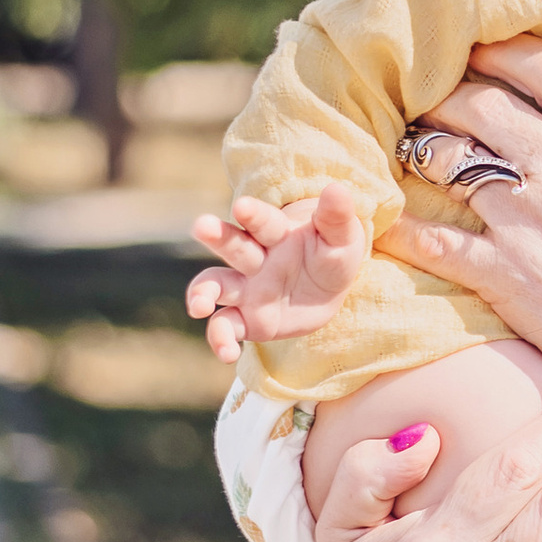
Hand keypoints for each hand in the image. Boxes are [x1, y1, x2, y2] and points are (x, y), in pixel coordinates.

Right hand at [185, 183, 371, 363]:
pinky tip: (227, 352)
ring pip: (215, 286)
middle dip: (217, 236)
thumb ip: (336, 217)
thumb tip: (336, 188)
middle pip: (232, 245)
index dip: (253, 215)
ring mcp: (246, 289)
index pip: (263, 222)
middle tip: (201, 226)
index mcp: (278, 233)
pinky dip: (221, 339)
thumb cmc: (332, 255)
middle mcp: (255, 259)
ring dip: (202, 293)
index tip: (242, 207)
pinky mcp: (246, 319)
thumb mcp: (342, 237)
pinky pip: (226, 327)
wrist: (328, 290)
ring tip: (198, 306)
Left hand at [372, 36, 541, 399]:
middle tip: (432, 94)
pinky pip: (433, 240)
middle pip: (482, 104)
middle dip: (448, 92)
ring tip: (406, 145)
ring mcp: (530, 223)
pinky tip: (381, 221)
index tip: (483, 48)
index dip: (507, 51)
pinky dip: (402, 228)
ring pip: (449, 159)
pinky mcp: (505, 276)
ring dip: (420, 146)